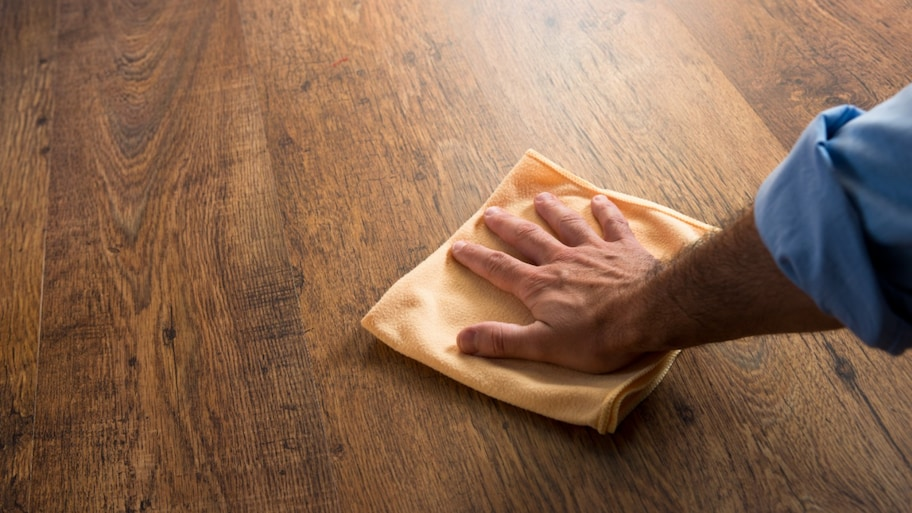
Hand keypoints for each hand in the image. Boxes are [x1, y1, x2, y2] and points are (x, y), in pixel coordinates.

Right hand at [450, 192, 660, 372]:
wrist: (651, 314)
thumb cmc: (598, 336)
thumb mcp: (543, 346)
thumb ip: (502, 341)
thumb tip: (461, 339)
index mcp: (540, 286)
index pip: (500, 269)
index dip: (477, 258)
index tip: (459, 245)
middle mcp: (562, 261)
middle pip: (529, 239)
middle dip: (507, 227)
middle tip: (491, 213)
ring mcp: (595, 252)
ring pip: (567, 225)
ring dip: (552, 211)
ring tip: (541, 198)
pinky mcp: (625, 250)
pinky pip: (613, 225)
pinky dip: (605, 212)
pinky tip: (599, 201)